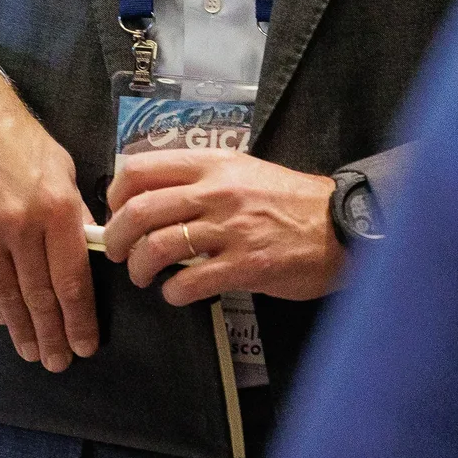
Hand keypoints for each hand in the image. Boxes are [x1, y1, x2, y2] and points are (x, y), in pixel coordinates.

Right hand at [0, 62, 99, 371]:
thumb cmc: (17, 138)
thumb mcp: (60, 166)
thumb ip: (74, 211)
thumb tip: (88, 250)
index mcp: (58, 208)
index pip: (73, 280)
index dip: (80, 319)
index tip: (86, 345)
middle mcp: (23, 226)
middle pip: (41, 296)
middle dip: (52, 335)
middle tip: (59, 362)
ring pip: (9, 295)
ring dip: (23, 329)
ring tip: (33, 351)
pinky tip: (5, 320)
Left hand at [102, 150, 345, 306]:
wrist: (342, 225)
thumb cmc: (290, 200)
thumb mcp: (243, 170)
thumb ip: (200, 178)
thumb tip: (151, 194)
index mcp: (211, 164)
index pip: (139, 169)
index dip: (114, 194)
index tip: (115, 213)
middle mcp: (216, 191)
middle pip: (139, 210)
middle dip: (116, 237)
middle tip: (117, 252)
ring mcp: (230, 229)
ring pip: (157, 247)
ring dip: (139, 268)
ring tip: (143, 277)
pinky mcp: (245, 266)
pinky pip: (189, 282)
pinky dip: (172, 292)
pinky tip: (176, 293)